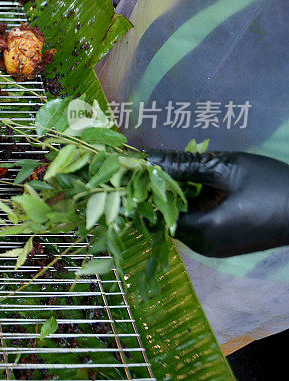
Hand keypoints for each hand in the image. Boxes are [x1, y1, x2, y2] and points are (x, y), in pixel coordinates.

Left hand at [146, 151, 288, 256]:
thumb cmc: (270, 185)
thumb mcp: (225, 168)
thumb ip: (182, 165)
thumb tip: (146, 159)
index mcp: (202, 230)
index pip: (156, 212)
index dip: (145, 190)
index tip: (139, 168)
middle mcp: (203, 246)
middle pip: (165, 218)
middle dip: (160, 192)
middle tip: (160, 165)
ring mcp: (212, 249)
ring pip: (180, 221)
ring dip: (177, 198)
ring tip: (182, 172)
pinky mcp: (222, 245)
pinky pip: (195, 225)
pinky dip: (192, 206)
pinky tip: (199, 187)